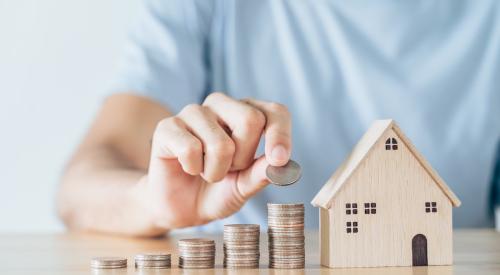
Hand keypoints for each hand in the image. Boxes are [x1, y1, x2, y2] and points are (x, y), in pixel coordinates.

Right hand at [140, 92, 291, 228]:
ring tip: (206, 172)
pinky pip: (190, 149)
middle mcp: (221, 105)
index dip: (280, 134)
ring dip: (216, 171)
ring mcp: (193, 112)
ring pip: (221, 143)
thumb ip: (262, 174)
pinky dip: (192, 168)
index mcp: (247, 114)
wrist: (179, 207)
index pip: (275, 111)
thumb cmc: (216, 191)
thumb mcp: (245, 187)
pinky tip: (187, 168)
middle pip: (250, 120)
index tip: (279, 160)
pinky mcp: (168, 126)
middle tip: (229, 169)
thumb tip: (282, 164)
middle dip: (243, 158)